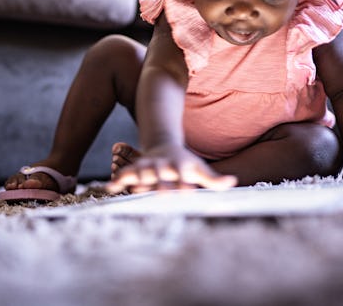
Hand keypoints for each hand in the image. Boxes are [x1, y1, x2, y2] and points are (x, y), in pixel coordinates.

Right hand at [107, 144, 236, 192]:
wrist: (164, 147)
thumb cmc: (185, 164)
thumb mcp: (200, 169)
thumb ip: (213, 179)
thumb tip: (232, 182)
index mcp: (178, 166)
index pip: (182, 174)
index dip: (185, 183)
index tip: (188, 193)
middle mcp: (161, 165)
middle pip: (159, 173)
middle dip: (159, 183)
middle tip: (162, 195)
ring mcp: (146, 166)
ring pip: (140, 171)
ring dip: (137, 179)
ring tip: (134, 189)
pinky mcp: (134, 170)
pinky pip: (123, 175)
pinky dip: (117, 180)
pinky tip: (110, 189)